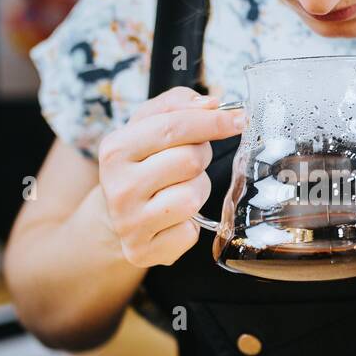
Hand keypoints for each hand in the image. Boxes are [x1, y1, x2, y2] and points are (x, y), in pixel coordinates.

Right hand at [97, 86, 244, 267]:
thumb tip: (211, 104)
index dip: (213, 121)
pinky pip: (191, 232)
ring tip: (179, 189)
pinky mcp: (142, 251)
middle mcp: (118, 187)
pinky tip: (174, 218)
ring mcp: (129, 223)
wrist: (115, 217)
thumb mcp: (148, 126)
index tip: (240, 118)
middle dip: (201, 156)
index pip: (173, 126)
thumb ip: (176, 106)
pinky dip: (192, 223)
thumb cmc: (141, 165)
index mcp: (115, 149)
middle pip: (189, 160)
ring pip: (193, 196)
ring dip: (198, 190)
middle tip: (190, 160)